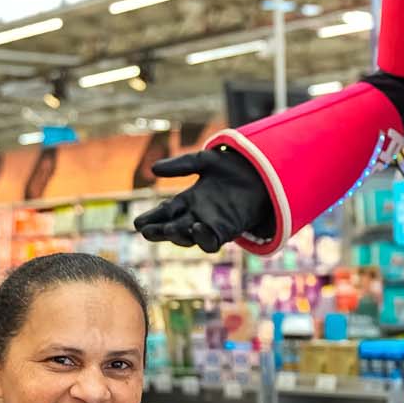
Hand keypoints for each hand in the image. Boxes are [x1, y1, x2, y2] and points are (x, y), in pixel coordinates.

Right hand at [133, 145, 273, 250]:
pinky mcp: (228, 230)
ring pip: (189, 237)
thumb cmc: (236, 166)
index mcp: (190, 200)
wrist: (265, 172)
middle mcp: (198, 215)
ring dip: (177, 236)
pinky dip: (202, 238)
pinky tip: (196, 227)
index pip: (166, 213)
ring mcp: (212, 224)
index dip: (152, 218)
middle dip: (159, 231)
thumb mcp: (204, 161)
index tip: (138, 223)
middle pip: (173, 228)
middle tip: (146, 231)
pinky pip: (211, 241)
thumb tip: (153, 168)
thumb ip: (181, 165)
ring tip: (167, 230)